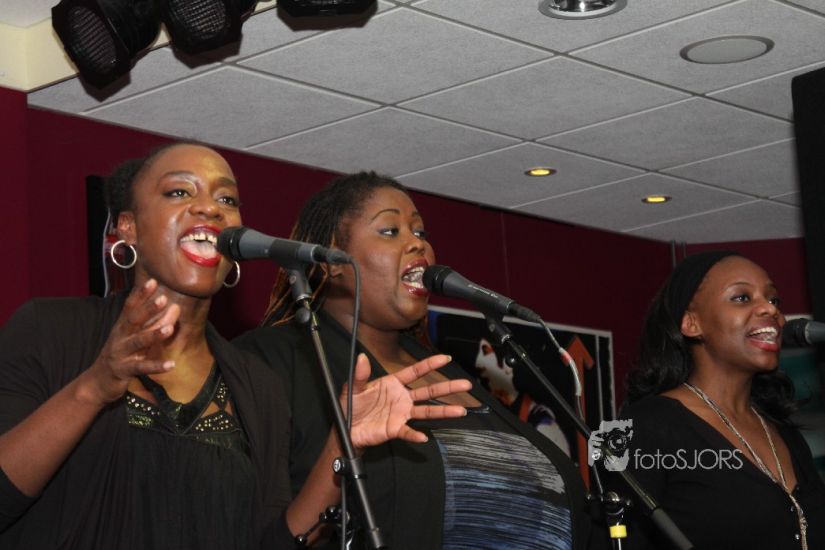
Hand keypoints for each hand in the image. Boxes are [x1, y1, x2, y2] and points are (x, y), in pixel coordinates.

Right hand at [83, 279, 179, 404]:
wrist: (97, 383)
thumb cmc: (121, 356)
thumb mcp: (135, 338)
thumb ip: (154, 324)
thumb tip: (175, 308)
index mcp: (122, 327)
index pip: (130, 307)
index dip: (140, 294)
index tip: (153, 281)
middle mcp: (120, 337)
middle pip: (133, 321)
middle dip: (148, 310)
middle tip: (164, 299)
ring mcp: (120, 354)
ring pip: (137, 342)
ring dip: (153, 335)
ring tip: (170, 328)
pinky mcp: (123, 371)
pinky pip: (141, 368)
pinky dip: (156, 366)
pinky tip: (171, 365)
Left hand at [343, 354, 471, 448]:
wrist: (346, 429)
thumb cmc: (351, 406)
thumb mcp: (353, 388)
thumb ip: (360, 374)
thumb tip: (361, 357)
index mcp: (393, 384)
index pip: (415, 372)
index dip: (430, 365)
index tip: (446, 358)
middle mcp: (402, 398)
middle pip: (429, 392)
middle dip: (447, 388)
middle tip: (465, 384)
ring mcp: (401, 414)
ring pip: (426, 412)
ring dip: (443, 412)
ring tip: (460, 411)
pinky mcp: (396, 429)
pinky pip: (408, 432)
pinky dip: (415, 435)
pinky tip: (423, 437)